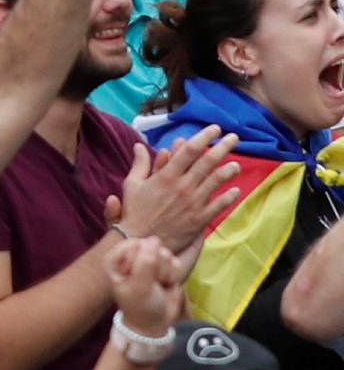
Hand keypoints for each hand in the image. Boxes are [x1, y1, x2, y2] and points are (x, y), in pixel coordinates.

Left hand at [104, 233, 191, 342]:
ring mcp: (150, 259)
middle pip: (150, 247)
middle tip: (150, 284)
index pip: (133, 245)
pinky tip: (167, 285)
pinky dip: (173, 275)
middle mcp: (133, 255)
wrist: (155, 324)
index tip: (138, 279)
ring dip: (164, 273)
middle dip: (155, 268)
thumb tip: (155, 241)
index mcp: (117, 257)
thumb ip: (146, 263)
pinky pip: (175, 262)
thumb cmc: (140, 306)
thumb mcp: (139, 287)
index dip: (141, 262)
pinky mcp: (166, 266)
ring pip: (164, 253)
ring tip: (158, 285)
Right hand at [112, 128, 240, 257]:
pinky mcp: (199, 220)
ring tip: (237, 163)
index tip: (214, 128)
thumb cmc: (135, 211)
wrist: (142, 240)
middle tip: (234, 137)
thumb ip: (140, 163)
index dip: (204, 137)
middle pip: (207, 162)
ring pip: (215, 182)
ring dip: (228, 171)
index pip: (190, 150)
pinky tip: (236, 191)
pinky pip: (217, 206)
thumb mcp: (132, 183)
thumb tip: (139, 145)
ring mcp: (193, 204)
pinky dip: (228, 198)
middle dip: (222, 147)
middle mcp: (183, 187)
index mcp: (167, 175)